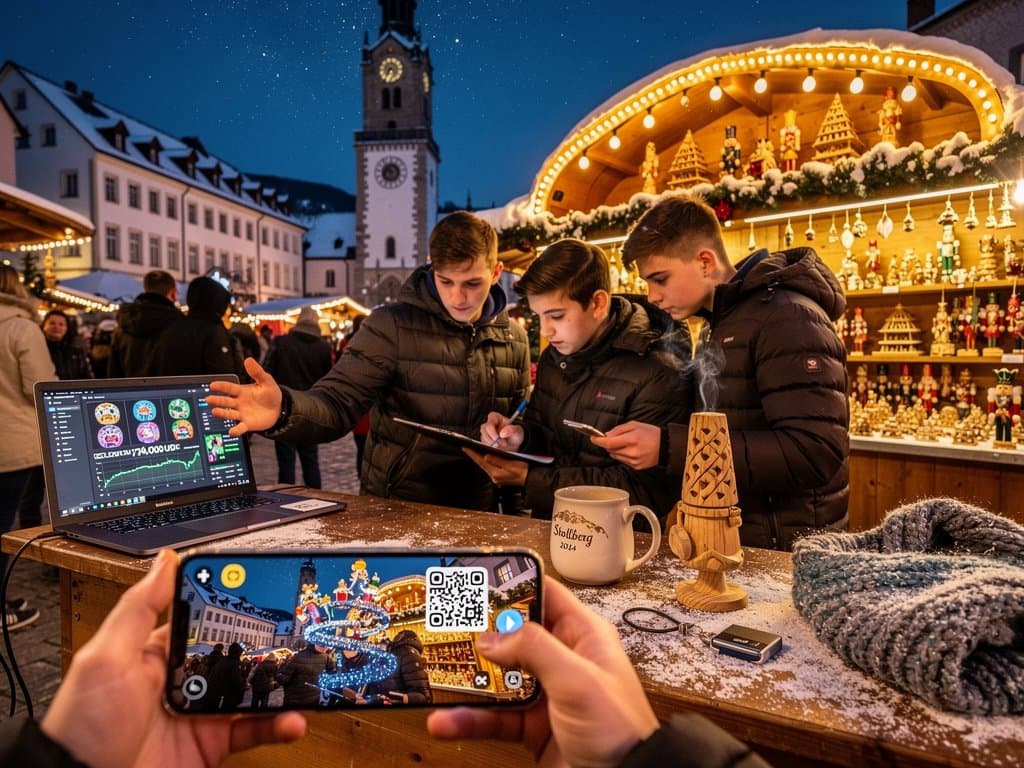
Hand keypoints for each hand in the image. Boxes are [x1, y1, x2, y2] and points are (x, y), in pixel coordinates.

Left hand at [41, 550, 305, 767]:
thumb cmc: (84, 726)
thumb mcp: (106, 658)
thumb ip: (139, 610)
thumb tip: (164, 562)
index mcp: (156, 654)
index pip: (201, 620)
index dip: (229, 604)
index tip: (259, 587)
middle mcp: (182, 681)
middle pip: (234, 653)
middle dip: (265, 643)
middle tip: (294, 631)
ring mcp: (200, 713)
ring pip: (251, 690)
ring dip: (279, 683)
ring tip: (301, 673)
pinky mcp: (213, 744)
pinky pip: (254, 729)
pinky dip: (278, 725)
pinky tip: (292, 719)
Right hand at [206, 357, 282, 435]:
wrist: (279, 409)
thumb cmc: (270, 394)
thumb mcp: (266, 381)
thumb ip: (257, 372)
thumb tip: (248, 360)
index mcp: (241, 391)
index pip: (229, 388)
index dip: (221, 386)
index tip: (212, 385)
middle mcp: (239, 403)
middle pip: (226, 401)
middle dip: (217, 400)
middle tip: (208, 399)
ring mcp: (242, 414)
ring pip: (230, 414)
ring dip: (222, 413)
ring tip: (215, 412)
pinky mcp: (247, 424)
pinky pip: (240, 428)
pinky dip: (236, 430)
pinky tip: (231, 431)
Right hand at [426, 577, 658, 766]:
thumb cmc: (621, 730)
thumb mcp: (577, 680)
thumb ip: (534, 649)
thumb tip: (492, 636)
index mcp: (581, 635)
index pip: (543, 594)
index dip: (511, 585)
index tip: (476, 581)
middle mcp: (562, 659)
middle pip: (511, 636)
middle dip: (478, 635)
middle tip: (444, 628)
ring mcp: (544, 694)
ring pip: (496, 678)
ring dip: (466, 681)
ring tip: (436, 679)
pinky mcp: (531, 726)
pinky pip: (493, 717)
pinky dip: (468, 719)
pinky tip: (446, 721)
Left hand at [463, 448, 528, 486]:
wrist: (531, 479)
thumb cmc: (524, 471)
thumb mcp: (512, 463)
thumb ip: (498, 460)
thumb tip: (486, 456)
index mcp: (496, 473)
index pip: (481, 461)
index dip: (473, 454)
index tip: (466, 447)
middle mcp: (495, 477)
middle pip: (481, 464)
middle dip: (474, 455)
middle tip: (467, 448)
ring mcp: (497, 478)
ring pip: (485, 466)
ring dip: (479, 458)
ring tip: (473, 451)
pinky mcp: (499, 477)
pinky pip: (489, 468)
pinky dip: (486, 462)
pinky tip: (485, 457)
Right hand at [480, 411, 523, 449]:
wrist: (514, 445)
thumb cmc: (515, 435)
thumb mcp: (518, 431)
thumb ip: (512, 429)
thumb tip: (502, 433)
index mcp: (495, 417)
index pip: (489, 422)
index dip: (492, 431)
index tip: (498, 438)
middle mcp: (489, 423)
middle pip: (484, 430)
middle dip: (493, 439)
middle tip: (503, 444)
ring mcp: (485, 432)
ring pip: (483, 438)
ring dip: (492, 444)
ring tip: (502, 445)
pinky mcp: (484, 440)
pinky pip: (484, 444)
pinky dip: (491, 447)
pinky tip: (498, 447)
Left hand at [592, 421, 661, 469]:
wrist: (665, 446)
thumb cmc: (650, 433)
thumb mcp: (634, 425)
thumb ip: (618, 430)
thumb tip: (606, 435)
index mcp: (631, 439)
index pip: (609, 443)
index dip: (599, 441)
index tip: (593, 438)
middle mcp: (632, 452)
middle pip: (610, 450)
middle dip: (609, 444)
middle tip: (617, 438)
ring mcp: (634, 461)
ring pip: (615, 456)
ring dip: (616, 450)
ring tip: (627, 444)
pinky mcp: (636, 467)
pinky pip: (623, 461)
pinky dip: (623, 455)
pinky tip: (632, 450)